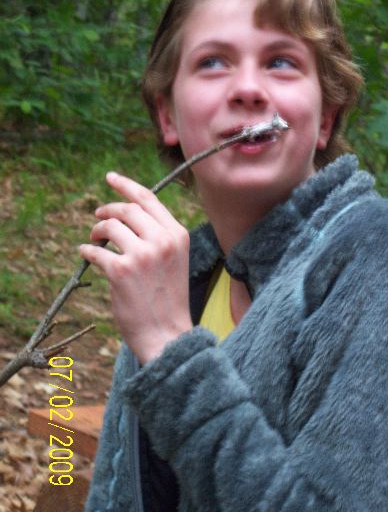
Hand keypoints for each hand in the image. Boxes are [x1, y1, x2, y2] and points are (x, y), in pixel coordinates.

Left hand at [79, 172, 191, 363]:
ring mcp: (142, 254)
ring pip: (109, 226)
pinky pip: (95, 250)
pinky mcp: (121, 271)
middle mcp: (163, 240)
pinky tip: (86, 254)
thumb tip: (126, 212)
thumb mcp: (173, 258)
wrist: (167, 334)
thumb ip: (157, 234)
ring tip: (94, 240)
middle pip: (126, 209)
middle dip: (106, 209)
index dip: (126, 185)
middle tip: (96, 218)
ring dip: (96, 231)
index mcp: (178, 234)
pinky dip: (87, 250)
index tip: (110, 177)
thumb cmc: (167, 298)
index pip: (149, 198)